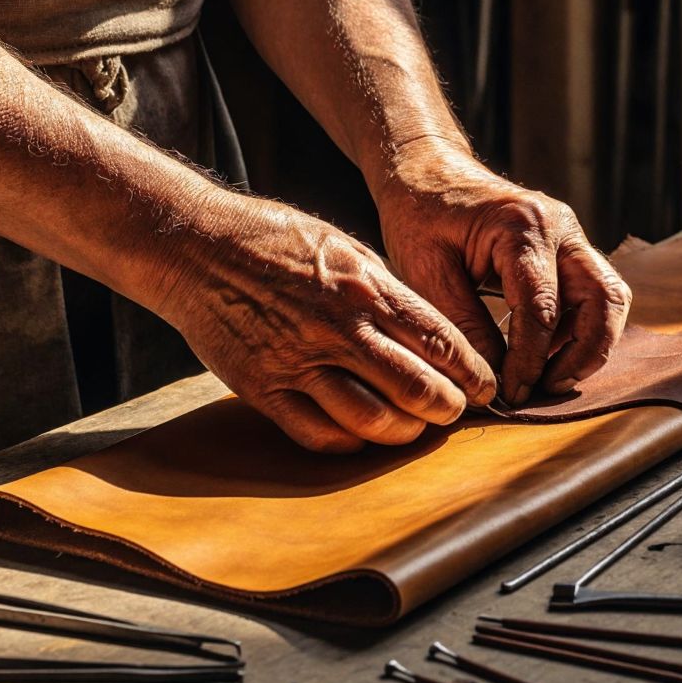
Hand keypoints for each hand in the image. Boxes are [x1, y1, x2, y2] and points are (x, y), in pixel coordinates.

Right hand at [154, 195, 496, 452]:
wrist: (194, 246)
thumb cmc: (276, 241)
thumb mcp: (345, 248)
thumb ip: (387, 291)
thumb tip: (432, 332)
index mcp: (365, 287)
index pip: (438, 340)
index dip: (471, 372)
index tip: (486, 387)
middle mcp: (337, 327)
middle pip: (414, 386)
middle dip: (447, 407)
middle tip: (457, 412)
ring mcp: (297, 361)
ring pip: (371, 418)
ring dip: (405, 431)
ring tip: (415, 427)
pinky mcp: (262, 388)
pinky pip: (317, 433)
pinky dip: (350, 441)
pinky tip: (364, 434)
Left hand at [372, 139, 631, 405]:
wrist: (426, 172)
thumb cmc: (419, 215)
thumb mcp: (426, 271)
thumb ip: (463, 324)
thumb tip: (492, 380)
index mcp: (522, 227)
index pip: (542, 308)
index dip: (530, 360)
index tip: (512, 393)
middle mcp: (560, 228)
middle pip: (602, 299)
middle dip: (583, 354)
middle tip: (545, 390)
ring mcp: (570, 236)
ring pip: (609, 297)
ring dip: (589, 344)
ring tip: (548, 378)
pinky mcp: (568, 248)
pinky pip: (594, 293)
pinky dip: (580, 329)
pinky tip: (545, 354)